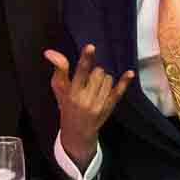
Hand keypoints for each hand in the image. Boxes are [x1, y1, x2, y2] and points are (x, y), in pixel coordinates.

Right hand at [43, 44, 133, 167]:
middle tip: (87, 81)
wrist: (76, 133)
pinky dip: (124, 82)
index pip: (80, 72)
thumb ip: (59, 69)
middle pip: (98, 72)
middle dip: (94, 72)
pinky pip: (119, 91)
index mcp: (72, 93)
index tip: (90, 47)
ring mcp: (100, 104)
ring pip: (108, 79)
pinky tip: (130, 73)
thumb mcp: (59, 88)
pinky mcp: (109, 107)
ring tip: (94, 88)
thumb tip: (49, 52)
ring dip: (102, 79)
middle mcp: (86, 99)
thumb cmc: (66, 106)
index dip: (85, 59)